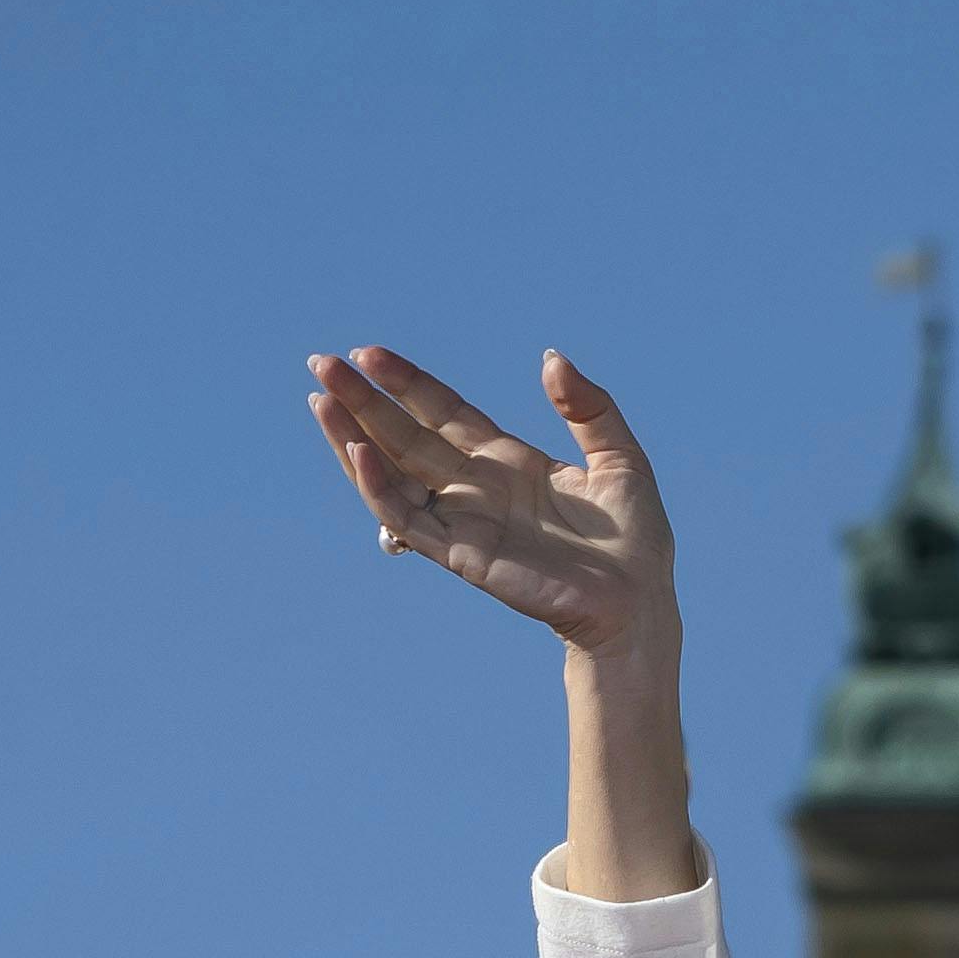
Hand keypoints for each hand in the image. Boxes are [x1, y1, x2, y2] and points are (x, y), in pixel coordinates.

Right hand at [305, 344, 677, 659]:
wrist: (638, 604)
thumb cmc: (635, 541)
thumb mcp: (620, 457)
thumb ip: (588, 407)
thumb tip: (550, 358)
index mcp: (507, 462)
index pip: (443, 412)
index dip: (407, 383)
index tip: (368, 353)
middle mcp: (476, 488)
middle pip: (406, 435)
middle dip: (363, 401)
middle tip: (320, 364)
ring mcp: (464, 520)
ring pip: (393, 474)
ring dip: (353, 439)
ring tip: (321, 401)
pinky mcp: (461, 553)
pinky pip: (408, 518)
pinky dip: (379, 487)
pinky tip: (360, 452)